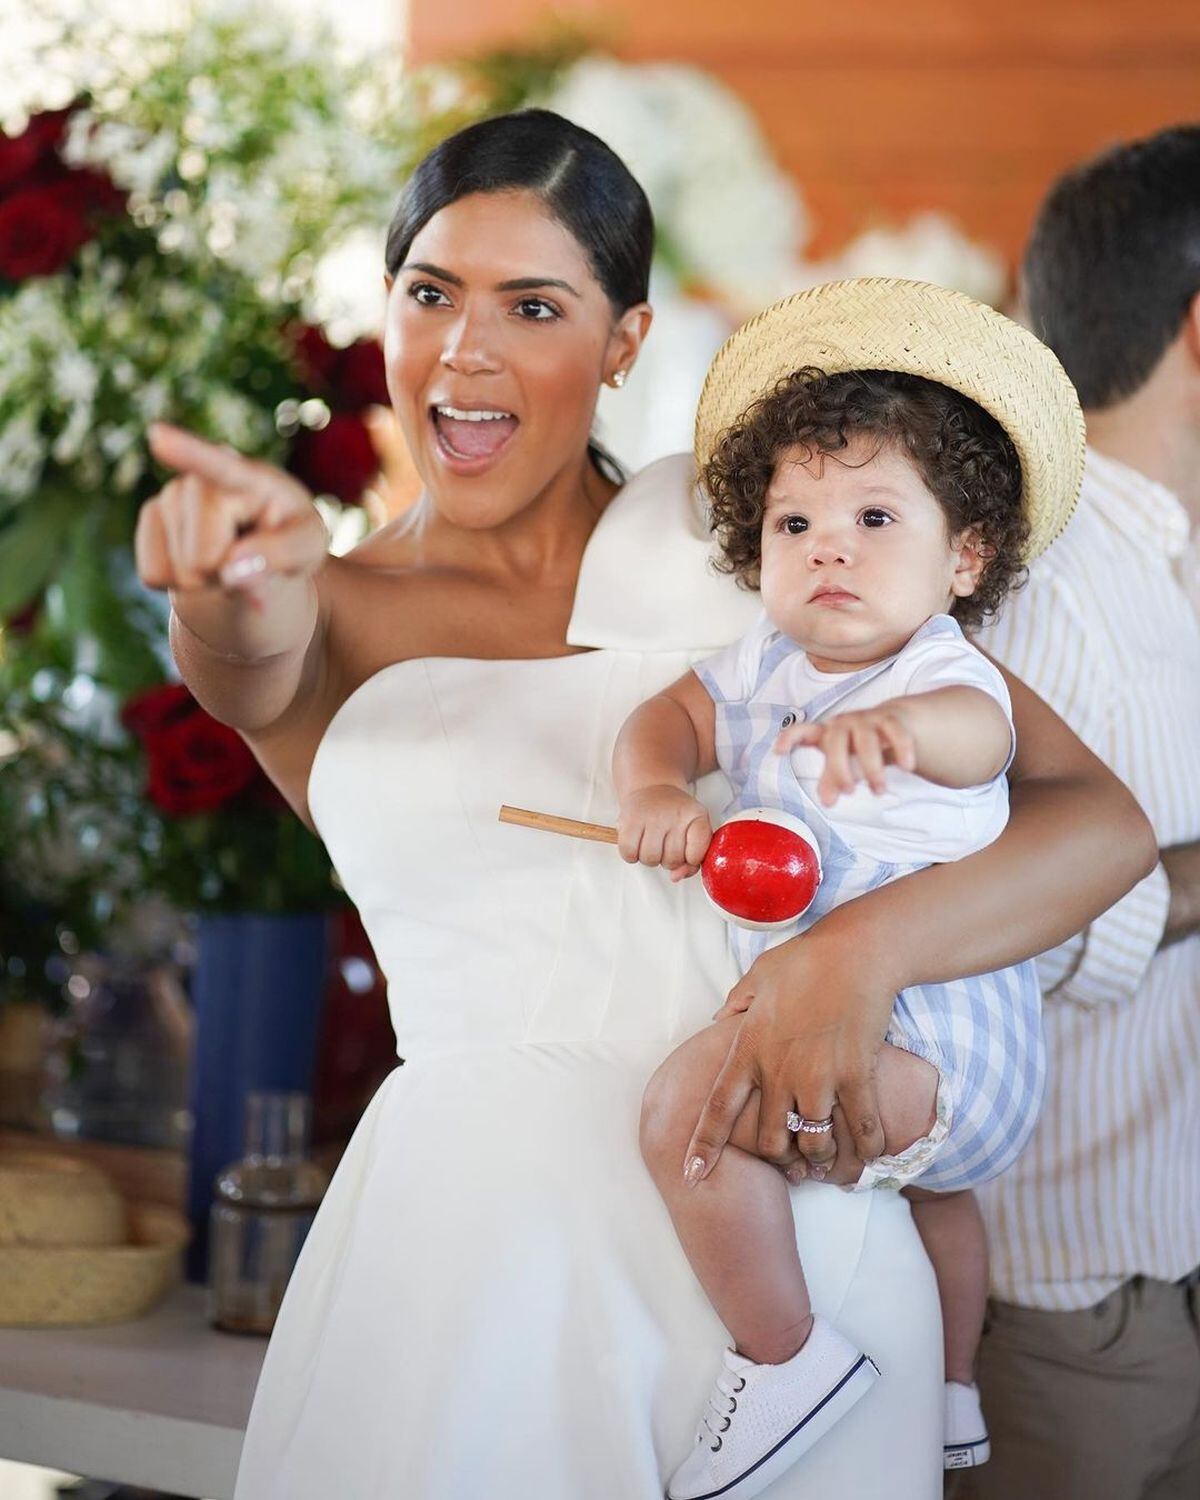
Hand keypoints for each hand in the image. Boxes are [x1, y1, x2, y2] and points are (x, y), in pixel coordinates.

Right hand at [136, 422, 327, 606]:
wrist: (257, 552)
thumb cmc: (289, 540)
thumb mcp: (307, 548)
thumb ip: (282, 555)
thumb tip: (231, 570)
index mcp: (251, 478)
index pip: (219, 467)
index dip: (188, 453)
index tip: (157, 436)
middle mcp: (202, 479)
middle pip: (202, 557)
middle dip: (224, 575)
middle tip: (245, 560)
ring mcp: (170, 495)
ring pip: (180, 571)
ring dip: (206, 581)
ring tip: (226, 557)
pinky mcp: (149, 518)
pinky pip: (153, 575)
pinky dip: (179, 584)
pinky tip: (197, 562)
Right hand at [617, 785, 712, 882]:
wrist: (653, 788)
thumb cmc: (675, 816)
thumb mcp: (693, 833)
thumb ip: (692, 861)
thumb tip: (675, 877)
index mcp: (697, 816)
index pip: (697, 853)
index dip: (691, 859)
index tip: (688, 850)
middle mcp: (675, 814)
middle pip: (672, 860)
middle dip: (669, 859)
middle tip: (666, 843)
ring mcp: (651, 816)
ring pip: (650, 859)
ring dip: (650, 858)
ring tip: (652, 843)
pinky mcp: (629, 819)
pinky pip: (629, 853)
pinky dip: (631, 855)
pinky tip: (637, 843)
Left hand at [686, 916, 892, 1177]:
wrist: (856, 951)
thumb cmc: (805, 959)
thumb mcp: (757, 977)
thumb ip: (735, 1005)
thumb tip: (716, 1022)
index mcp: (749, 1048)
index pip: (719, 1107)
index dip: (704, 1145)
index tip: (692, 1175)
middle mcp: (779, 1070)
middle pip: (769, 1140)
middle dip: (777, 1160)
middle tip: (790, 1163)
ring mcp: (819, 1076)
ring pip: (812, 1143)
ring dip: (818, 1158)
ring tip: (826, 1160)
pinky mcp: (856, 1075)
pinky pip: (861, 1128)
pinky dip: (866, 1147)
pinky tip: (868, 1152)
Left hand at [775, 705, 915, 805]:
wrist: (893, 723)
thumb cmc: (858, 747)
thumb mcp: (843, 763)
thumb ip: (832, 779)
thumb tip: (827, 802)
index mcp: (826, 733)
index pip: (802, 731)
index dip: (789, 738)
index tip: (778, 751)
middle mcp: (843, 723)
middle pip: (836, 739)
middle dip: (840, 767)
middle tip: (849, 791)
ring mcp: (867, 719)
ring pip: (867, 738)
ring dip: (872, 766)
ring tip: (879, 790)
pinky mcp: (891, 720)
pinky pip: (895, 732)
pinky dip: (901, 749)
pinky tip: (907, 767)